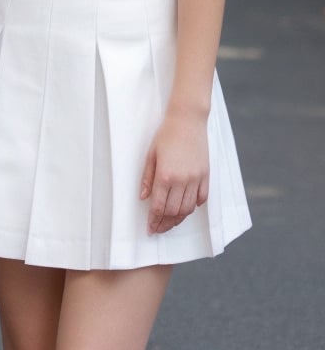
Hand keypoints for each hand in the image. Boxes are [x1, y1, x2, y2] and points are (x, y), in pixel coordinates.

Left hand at [140, 111, 209, 234]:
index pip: (159, 206)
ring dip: (178, 219)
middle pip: (173, 211)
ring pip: (188, 208)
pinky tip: (186, 209)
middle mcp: (182, 180)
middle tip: (158, 229)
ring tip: (170, 223)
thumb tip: (143, 198)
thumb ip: (147, 178)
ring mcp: (196, 178)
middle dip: (164, 224)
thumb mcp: (151, 155)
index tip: (150, 229)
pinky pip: (202, 198)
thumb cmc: (166, 135)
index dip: (154, 221)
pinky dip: (194, 207)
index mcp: (165, 175)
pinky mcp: (206, 175)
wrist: (187, 120)